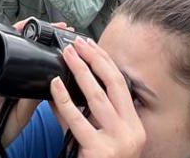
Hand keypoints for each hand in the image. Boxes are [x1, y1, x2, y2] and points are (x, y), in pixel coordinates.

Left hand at [49, 38, 145, 157]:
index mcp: (135, 126)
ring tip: (67, 56)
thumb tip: (67, 87)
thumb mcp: (101, 139)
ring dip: (81, 73)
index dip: (106, 62)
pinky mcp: (100, 151)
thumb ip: (88, 116)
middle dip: (95, 60)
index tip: (91, 45)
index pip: (122, 85)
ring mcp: (118, 142)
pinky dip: (65, 100)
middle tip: (78, 43)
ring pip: (97, 98)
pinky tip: (55, 86)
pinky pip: (78, 120)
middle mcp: (132, 131)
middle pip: (114, 85)